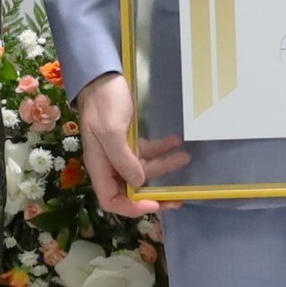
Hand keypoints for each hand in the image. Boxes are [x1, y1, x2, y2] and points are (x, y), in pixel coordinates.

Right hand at [74, 71, 187, 216]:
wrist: (103, 78)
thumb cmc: (103, 104)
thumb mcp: (111, 131)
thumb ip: (123, 158)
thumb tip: (138, 182)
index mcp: (100, 167)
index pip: (111, 200)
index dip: (132, 208)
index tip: (154, 204)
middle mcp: (110, 164)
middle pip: (132, 189)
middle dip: (155, 194)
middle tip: (178, 198)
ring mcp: (121, 152)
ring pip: (145, 170)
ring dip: (165, 166)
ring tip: (185, 157)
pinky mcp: (130, 140)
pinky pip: (148, 152)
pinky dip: (162, 149)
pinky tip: (176, 141)